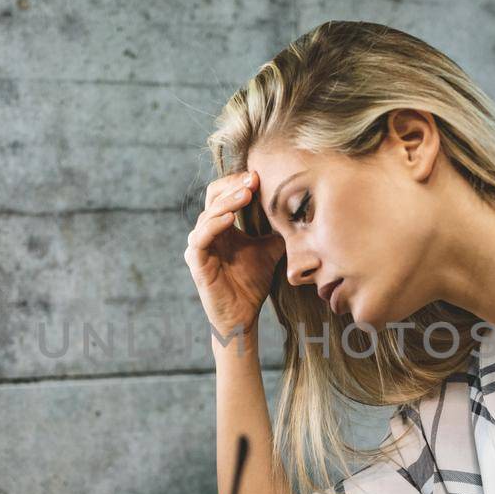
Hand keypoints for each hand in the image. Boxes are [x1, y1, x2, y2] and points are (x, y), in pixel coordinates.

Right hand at [183, 169, 285, 339]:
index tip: (260, 176)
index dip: (238, 182)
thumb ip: (276, 230)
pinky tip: (231, 217)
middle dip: (234, 186)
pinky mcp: (196, 262)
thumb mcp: (269, 251)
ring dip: (228, 201)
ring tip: (247, 194)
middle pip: (213, 196)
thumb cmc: (251, 284)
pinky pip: (201, 237)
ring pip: (208, 214)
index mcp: (221, 226)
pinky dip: (215, 224)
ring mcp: (198, 246)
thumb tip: (298, 212)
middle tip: (254, 179)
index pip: (223, 193)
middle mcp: (206, 232)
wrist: (243, 317)